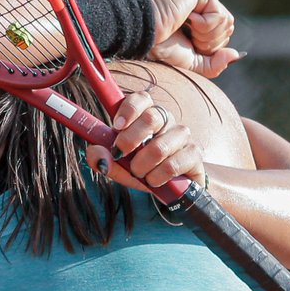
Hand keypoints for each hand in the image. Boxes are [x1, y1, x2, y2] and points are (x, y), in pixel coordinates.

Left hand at [86, 89, 204, 191]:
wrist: (170, 191)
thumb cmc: (143, 171)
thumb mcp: (118, 166)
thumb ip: (103, 158)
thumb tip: (94, 152)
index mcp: (146, 116)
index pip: (142, 98)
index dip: (128, 109)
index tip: (116, 126)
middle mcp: (166, 121)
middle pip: (151, 118)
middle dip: (129, 140)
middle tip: (121, 154)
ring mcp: (182, 136)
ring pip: (160, 147)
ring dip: (142, 165)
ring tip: (139, 173)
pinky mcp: (194, 154)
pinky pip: (172, 164)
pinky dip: (157, 177)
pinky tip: (154, 181)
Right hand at [147, 0, 243, 78]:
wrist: (145, 37)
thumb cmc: (161, 48)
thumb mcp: (192, 63)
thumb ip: (215, 63)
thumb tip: (237, 54)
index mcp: (199, 19)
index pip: (223, 35)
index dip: (211, 47)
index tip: (189, 44)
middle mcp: (201, 4)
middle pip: (228, 28)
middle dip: (210, 42)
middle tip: (188, 37)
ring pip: (226, 22)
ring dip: (206, 35)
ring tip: (187, 29)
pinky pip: (218, 15)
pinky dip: (204, 26)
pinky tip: (187, 19)